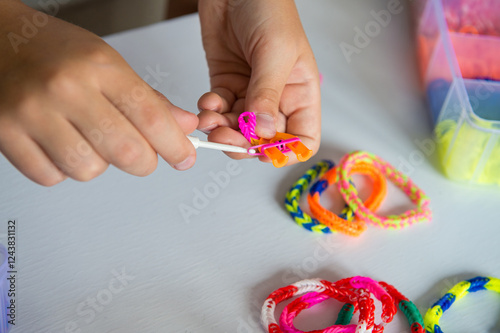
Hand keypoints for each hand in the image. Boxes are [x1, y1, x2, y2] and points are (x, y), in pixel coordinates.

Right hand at [0, 1, 197, 185]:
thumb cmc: (54, 50)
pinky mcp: (6, 135)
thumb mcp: (108, 62)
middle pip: (127, 152)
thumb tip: (184, 125)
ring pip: (89, 170)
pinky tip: (62, 146)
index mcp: (98, 66)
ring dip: (100, 164)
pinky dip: (64, 170)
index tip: (184, 157)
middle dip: (145, 162)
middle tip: (143, 155)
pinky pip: (52, 176)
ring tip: (91, 140)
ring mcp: (32, 113)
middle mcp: (65, 88)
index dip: (176, 145)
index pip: (152, 117)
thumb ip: (148, 98)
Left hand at [197, 0, 320, 164]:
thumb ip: (267, 94)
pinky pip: (218, 111)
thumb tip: (263, 132)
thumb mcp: (274, 52)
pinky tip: (208, 102)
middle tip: (227, 138)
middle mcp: (276, 97)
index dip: (285, 151)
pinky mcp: (226, 84)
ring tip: (211, 118)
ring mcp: (249, 92)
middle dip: (244, 143)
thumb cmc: (269, 8)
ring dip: (222, 130)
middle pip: (264, 139)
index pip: (302, 137)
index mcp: (300, 92)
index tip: (263, 151)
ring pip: (238, 129)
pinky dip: (210, 112)